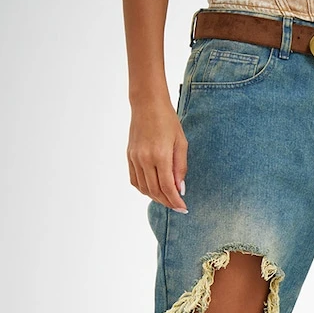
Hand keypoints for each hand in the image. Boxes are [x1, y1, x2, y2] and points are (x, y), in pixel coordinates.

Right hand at [127, 97, 187, 211]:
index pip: (167, 187)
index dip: (175, 201)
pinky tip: (154, 190)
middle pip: (155, 191)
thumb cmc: (168, 121)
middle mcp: (145, 159)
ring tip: (168, 199)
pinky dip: (144, 189)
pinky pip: (135, 181)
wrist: (147, 105)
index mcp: (160, 155)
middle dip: (167, 202)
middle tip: (178, 206)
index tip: (183, 208)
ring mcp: (135, 158)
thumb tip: (180, 189)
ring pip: (144, 188)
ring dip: (156, 198)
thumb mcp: (181, 143)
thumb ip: (180, 167)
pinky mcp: (129, 156)